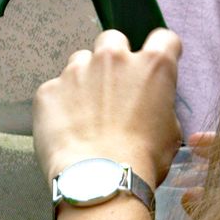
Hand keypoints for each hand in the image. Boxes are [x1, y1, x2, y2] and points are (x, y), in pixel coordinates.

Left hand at [34, 29, 184, 184]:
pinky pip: (55, 89)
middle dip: (115, 57)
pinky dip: (61, 103)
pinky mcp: (49, 90)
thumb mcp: (171, 132)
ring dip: (85, 79)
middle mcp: (114, 58)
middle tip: (114, 86)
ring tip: (86, 112)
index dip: (161, 50)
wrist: (100, 180)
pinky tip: (67, 128)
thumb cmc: (141, 160)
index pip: (163, 39)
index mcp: (153, 66)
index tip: (155, 62)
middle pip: (114, 40)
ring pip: (80, 61)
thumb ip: (160, 106)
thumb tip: (152, 108)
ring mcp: (77, 71)